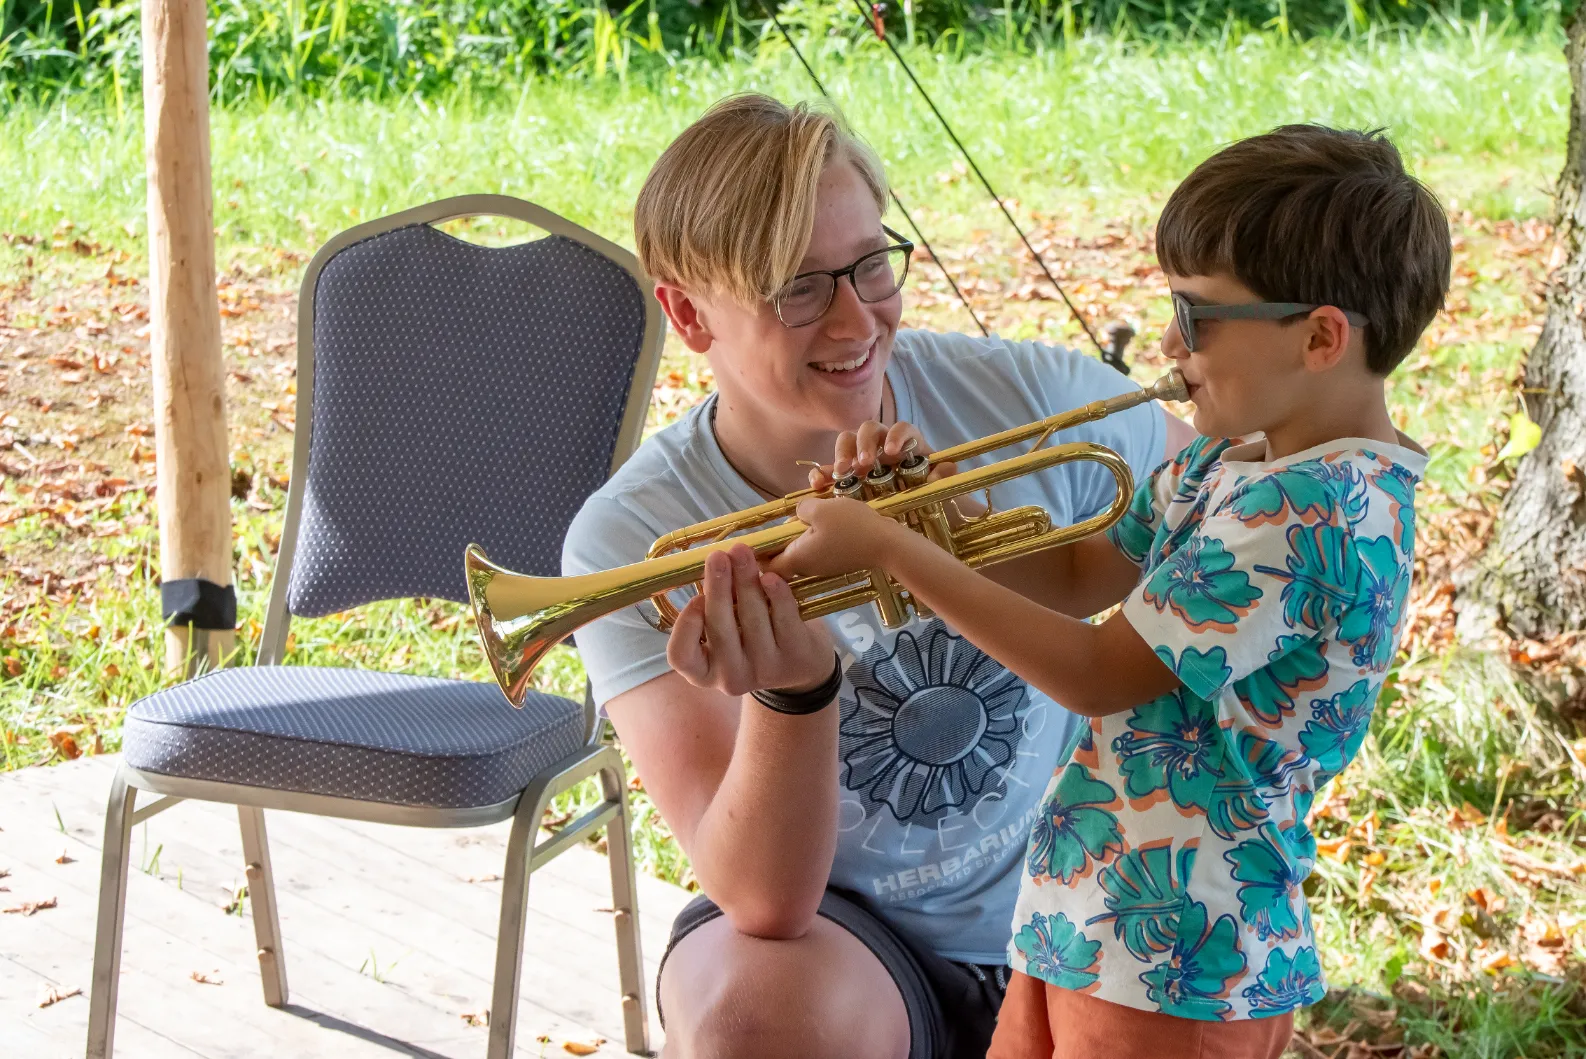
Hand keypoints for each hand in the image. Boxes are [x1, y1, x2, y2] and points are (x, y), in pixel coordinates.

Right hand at [667, 543, 834, 697]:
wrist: (802, 665)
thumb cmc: (751, 639)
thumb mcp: (727, 631)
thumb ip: (717, 607)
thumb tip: (715, 565)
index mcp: (704, 672)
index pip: (681, 656)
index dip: (685, 627)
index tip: (696, 597)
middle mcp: (731, 678)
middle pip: (720, 629)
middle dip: (718, 587)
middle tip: (717, 556)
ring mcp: (764, 671)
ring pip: (752, 619)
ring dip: (746, 580)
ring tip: (742, 552)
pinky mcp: (794, 658)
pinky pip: (784, 619)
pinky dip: (776, 594)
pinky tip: (771, 576)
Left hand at [767, 496, 900, 580]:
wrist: (889, 544)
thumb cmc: (852, 527)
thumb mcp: (821, 508)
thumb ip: (802, 509)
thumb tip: (799, 513)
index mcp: (797, 558)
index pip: (765, 566)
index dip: (754, 556)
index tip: (749, 542)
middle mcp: (807, 567)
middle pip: (781, 558)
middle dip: (775, 542)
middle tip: (775, 523)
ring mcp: (823, 565)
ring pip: (799, 552)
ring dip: (795, 537)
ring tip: (799, 517)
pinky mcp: (836, 561)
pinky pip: (815, 550)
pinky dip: (811, 538)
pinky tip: (819, 522)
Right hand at [805, 420, 959, 490]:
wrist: (924, 519)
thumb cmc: (932, 498)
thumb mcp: (940, 489)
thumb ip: (943, 477)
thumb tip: (945, 468)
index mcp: (908, 444)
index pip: (901, 428)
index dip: (895, 435)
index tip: (891, 452)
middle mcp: (883, 446)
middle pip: (868, 430)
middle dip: (863, 444)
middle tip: (863, 463)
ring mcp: (863, 459)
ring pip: (847, 443)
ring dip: (841, 454)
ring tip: (841, 472)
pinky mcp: (847, 476)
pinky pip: (830, 469)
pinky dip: (822, 474)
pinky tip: (817, 485)